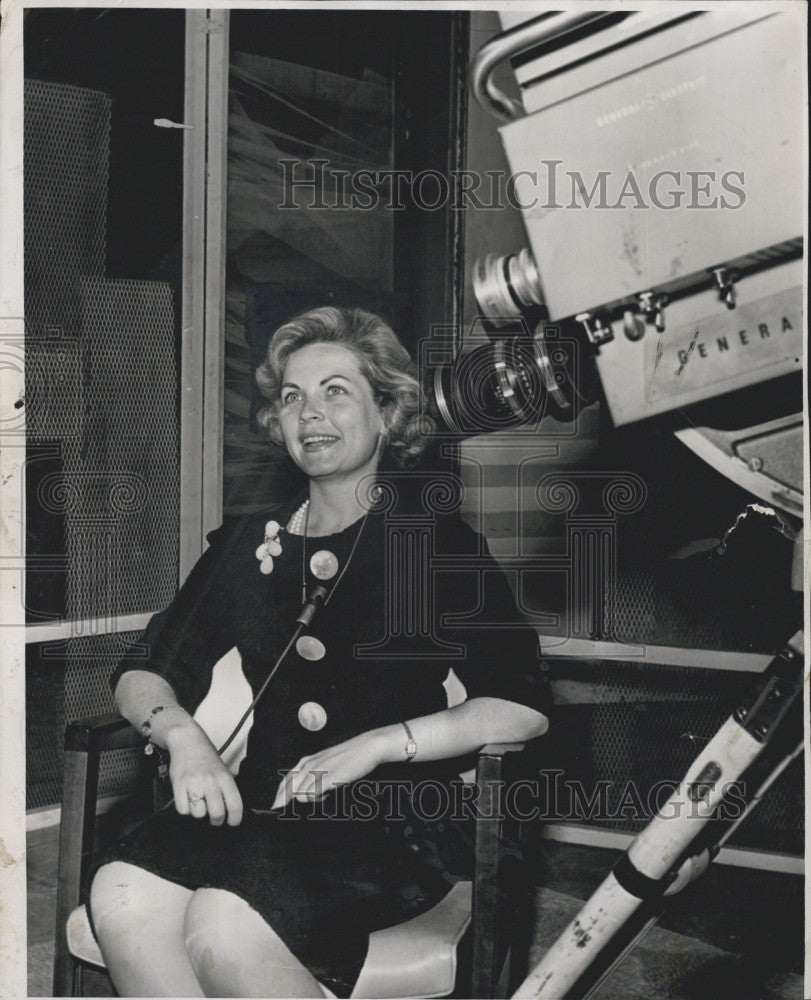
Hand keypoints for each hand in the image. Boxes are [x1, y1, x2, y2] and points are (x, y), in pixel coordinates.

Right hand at [166, 721, 243, 825]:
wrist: (188, 741)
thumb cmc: (207, 759)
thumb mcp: (223, 771)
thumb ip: (226, 789)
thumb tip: (231, 812)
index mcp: (225, 778)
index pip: (235, 805)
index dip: (235, 819)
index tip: (232, 822)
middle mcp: (211, 781)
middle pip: (217, 814)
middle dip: (216, 820)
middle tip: (214, 817)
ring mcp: (195, 783)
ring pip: (198, 814)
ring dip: (198, 812)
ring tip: (198, 801)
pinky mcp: (179, 785)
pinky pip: (183, 810)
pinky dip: (185, 808)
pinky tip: (187, 799)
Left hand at [272, 730, 388, 809]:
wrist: (367, 747)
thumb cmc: (349, 757)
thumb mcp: (327, 762)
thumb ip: (314, 774)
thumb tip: (305, 792)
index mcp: (306, 761)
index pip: (285, 781)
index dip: (278, 797)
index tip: (275, 809)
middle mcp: (309, 764)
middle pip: (287, 789)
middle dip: (282, 804)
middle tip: (282, 815)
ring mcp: (318, 770)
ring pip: (298, 793)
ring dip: (307, 801)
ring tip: (322, 798)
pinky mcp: (328, 777)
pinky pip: (311, 794)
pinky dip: (316, 800)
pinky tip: (326, 796)